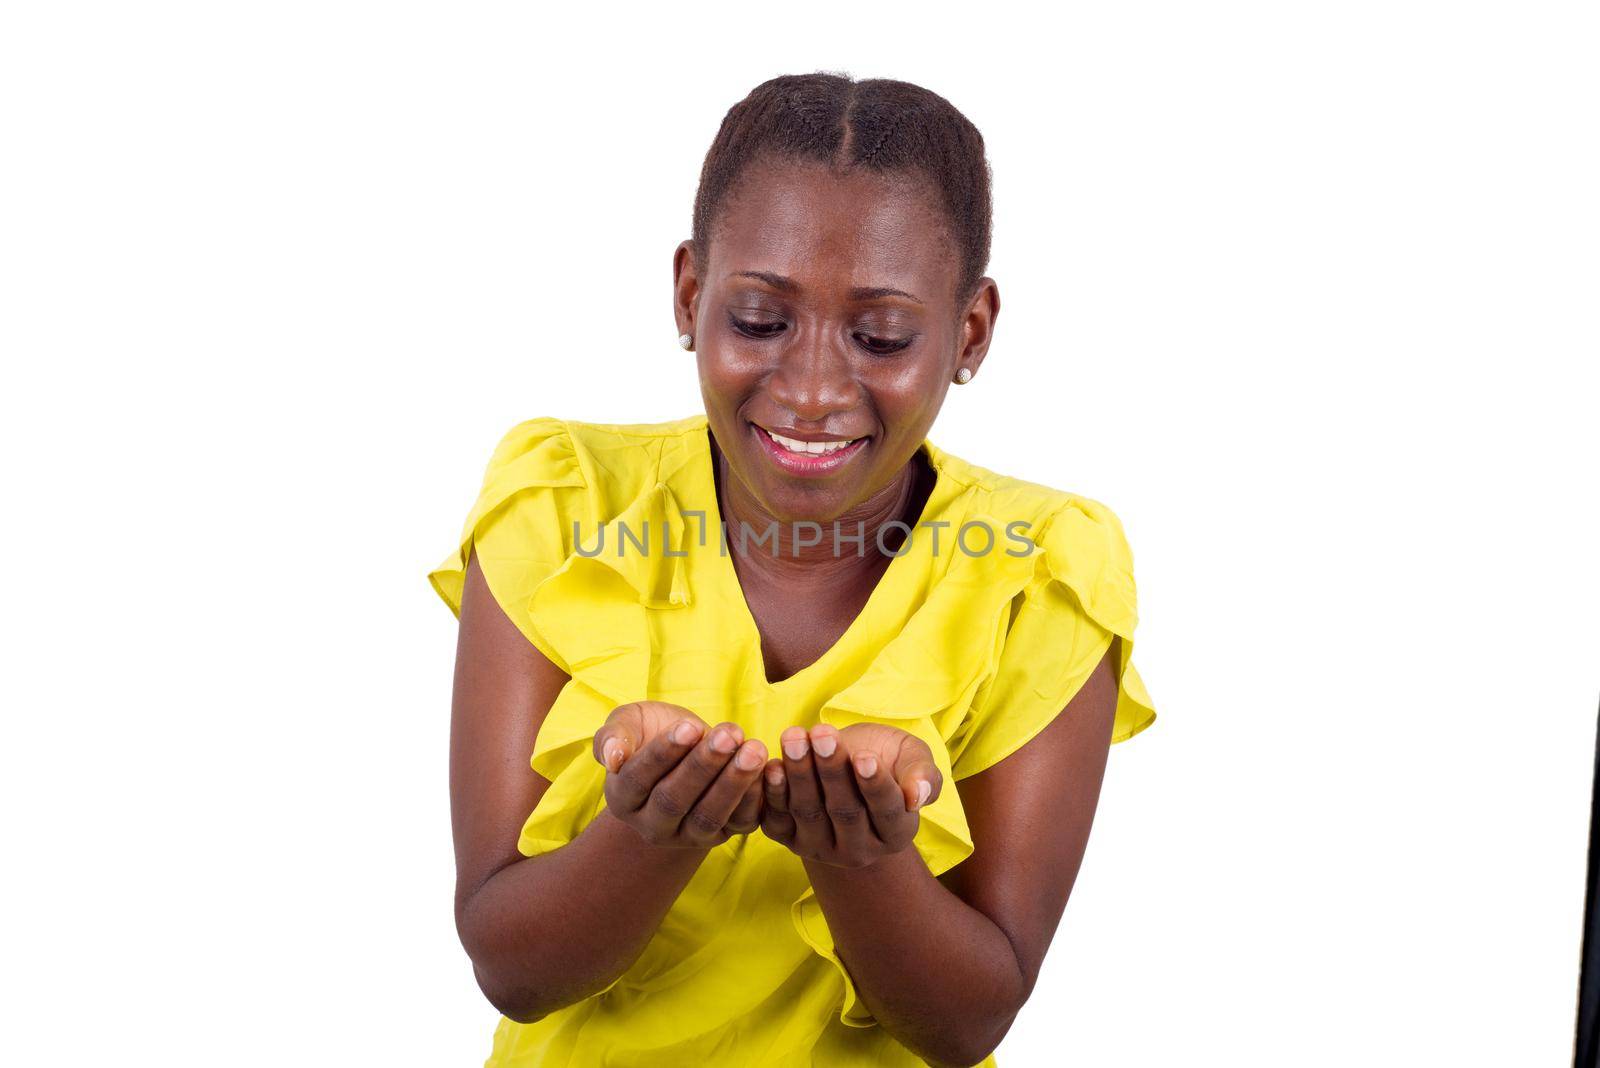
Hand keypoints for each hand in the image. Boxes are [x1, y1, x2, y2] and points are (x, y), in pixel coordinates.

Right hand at [591, 701, 766, 848]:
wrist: (683, 750)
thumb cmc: (650, 732)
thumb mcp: (627, 724)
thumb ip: (612, 737)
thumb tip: (612, 757)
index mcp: (622, 798)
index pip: (639, 779)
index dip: (663, 754)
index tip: (689, 726)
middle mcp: (651, 825)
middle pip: (674, 801)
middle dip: (704, 766)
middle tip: (729, 734)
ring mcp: (687, 835)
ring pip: (708, 816)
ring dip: (733, 783)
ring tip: (753, 749)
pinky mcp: (722, 835)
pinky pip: (739, 823)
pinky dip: (755, 798)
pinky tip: (767, 768)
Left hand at [759, 721, 943, 868]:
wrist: (848, 764)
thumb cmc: (887, 758)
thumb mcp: (914, 759)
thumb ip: (924, 775)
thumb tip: (918, 796)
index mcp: (896, 834)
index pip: (887, 812)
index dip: (876, 785)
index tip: (865, 757)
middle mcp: (859, 850)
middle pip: (845, 812)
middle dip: (831, 770)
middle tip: (822, 734)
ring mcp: (821, 848)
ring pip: (809, 812)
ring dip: (799, 773)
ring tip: (795, 737)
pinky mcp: (789, 839)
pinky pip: (778, 820)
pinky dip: (772, 793)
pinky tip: (771, 766)